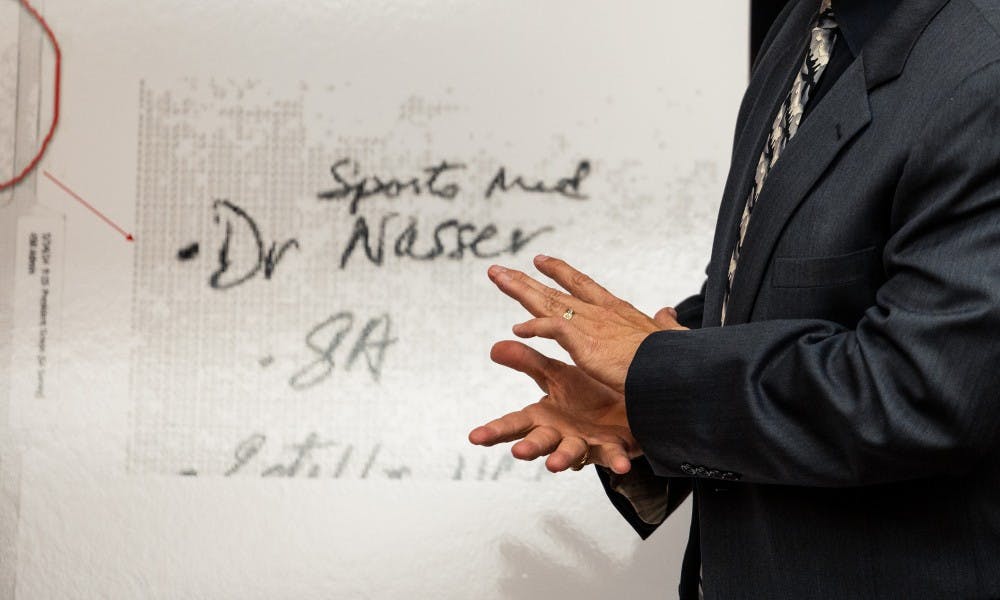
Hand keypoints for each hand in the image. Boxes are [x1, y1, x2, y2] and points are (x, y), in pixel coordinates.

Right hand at [468, 340, 640, 473]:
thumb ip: (527, 363)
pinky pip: (613, 456)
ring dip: (562, 458)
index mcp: (543, 417)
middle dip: (529, 447)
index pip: (514, 424)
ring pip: (571, 452)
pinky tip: (621, 466)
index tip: (474, 437)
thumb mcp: (555, 375)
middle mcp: (560, 434)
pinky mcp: (611, 448)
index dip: (494, 431)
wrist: (626, 404)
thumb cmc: (587, 394)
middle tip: (518, 452)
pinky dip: (615, 461)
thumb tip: (494, 347)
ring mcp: (585, 443)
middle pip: (540, 441)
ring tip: (554, 463)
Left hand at [487, 255, 686, 393]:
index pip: (582, 285)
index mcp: (618, 311)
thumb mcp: (670, 337)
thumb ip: (666, 324)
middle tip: (500, 269)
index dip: (560, 272)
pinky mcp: (585, 341)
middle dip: (525, 279)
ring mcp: (591, 325)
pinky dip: (534, 327)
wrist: (678, 370)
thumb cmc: (677, 359)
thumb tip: (666, 311)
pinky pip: (551, 328)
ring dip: (519, 290)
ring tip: (496, 278)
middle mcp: (601, 312)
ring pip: (547, 302)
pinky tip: (517, 328)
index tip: (541, 260)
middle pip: (554, 291)